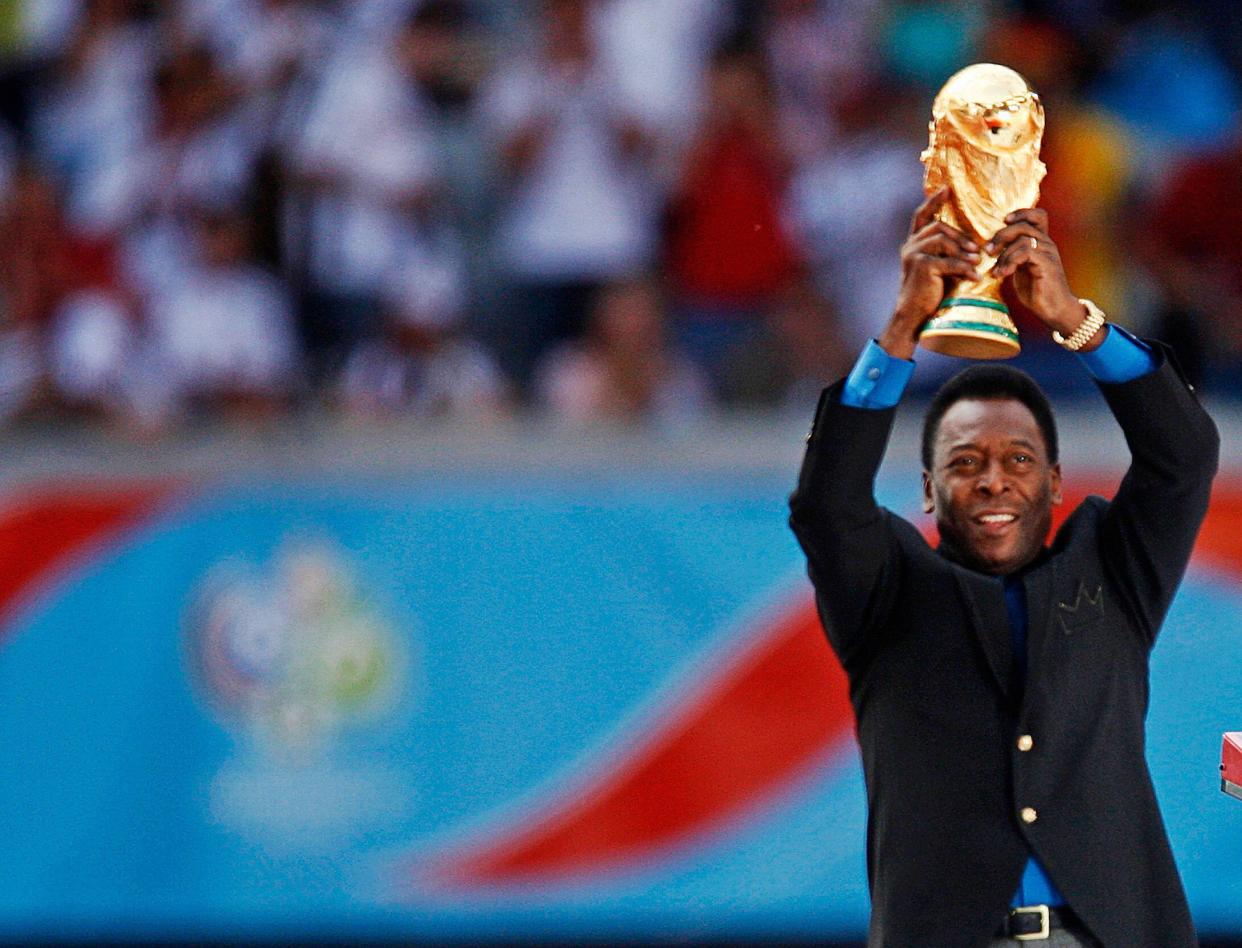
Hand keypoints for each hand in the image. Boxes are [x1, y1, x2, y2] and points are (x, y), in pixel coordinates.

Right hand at [881, 188, 981, 359]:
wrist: (913, 316)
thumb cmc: (929, 294)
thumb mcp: (939, 268)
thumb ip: (948, 253)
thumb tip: (973, 245)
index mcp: (912, 244)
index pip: (921, 216)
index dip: (933, 201)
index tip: (947, 189)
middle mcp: (910, 246)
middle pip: (938, 226)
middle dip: (960, 236)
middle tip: (977, 248)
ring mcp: (913, 255)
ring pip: (943, 240)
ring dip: (963, 249)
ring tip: (977, 260)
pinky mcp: (922, 266)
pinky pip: (949, 261)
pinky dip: (964, 268)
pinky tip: (974, 277)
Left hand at [986, 208, 1085, 337]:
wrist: (1053, 309)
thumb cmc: (1035, 290)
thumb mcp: (1020, 269)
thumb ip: (1011, 256)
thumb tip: (991, 248)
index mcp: (1041, 242)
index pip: (1038, 215)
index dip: (1021, 213)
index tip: (1004, 221)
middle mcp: (1047, 244)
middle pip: (1023, 225)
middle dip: (1001, 236)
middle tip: (988, 251)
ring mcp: (1049, 253)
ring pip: (1022, 240)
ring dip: (1003, 255)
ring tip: (995, 272)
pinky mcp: (1047, 264)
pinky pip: (1025, 253)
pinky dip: (1009, 262)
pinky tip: (1002, 274)